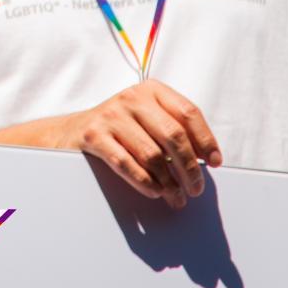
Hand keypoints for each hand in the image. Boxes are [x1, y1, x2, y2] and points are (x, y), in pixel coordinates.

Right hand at [54, 80, 223, 208]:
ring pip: (152, 154)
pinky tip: (155, 192)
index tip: (215, 162)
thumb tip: (206, 158)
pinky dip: (145, 182)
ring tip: (176, 197)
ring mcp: (111, 115)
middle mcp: (132, 98)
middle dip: (190, 168)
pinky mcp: (94, 135)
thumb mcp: (147, 117)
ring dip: (169, 182)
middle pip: (173, 135)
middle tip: (196, 189)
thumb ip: (173, 128)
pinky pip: (126, 164)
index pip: (188, 112)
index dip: (206, 140)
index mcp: (151, 90)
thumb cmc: (121, 128)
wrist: (72, 130)